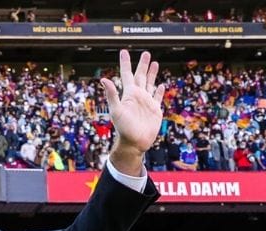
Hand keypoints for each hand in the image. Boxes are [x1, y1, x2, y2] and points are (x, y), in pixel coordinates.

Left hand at [102, 50, 164, 171]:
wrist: (134, 143)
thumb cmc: (123, 128)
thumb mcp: (116, 110)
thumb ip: (112, 95)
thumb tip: (103, 80)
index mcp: (129, 94)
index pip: (127, 74)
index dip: (125, 63)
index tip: (124, 51)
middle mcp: (138, 96)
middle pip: (140, 76)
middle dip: (143, 64)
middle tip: (145, 53)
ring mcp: (146, 102)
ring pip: (150, 83)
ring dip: (152, 73)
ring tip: (154, 63)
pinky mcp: (155, 110)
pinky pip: (157, 97)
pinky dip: (159, 91)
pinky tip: (161, 85)